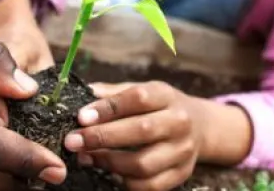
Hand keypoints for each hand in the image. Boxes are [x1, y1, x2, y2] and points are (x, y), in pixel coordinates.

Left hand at [63, 81, 204, 190]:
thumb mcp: (143, 90)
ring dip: (109, 162)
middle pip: (141, 131)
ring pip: (143, 164)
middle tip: (73, 141)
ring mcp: (182, 151)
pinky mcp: (181, 174)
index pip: (138, 98)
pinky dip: (125, 182)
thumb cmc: (159, 107)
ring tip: (86, 157)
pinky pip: (149, 186)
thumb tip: (83, 94)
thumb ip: (113, 93)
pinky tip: (108, 172)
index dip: (108, 108)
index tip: (81, 117)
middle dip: (102, 137)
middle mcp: (179, 122)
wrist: (200, 127)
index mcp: (167, 96)